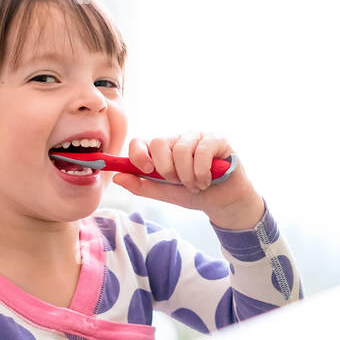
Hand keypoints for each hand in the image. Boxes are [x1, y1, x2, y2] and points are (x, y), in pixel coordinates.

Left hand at [111, 132, 264, 229]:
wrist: (223, 202)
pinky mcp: (216, 139)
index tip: (146, 169)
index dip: (138, 154)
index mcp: (162, 151)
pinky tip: (206, 181)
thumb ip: (142, 186)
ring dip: (187, 175)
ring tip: (196, 186)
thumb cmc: (194, 194)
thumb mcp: (164, 193)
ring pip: (181, 149)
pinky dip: (201, 172)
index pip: (141, 142)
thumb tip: (117, 177)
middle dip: (166, 169)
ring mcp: (197, 137)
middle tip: (178, 182)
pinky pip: (202, 150)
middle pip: (159, 142)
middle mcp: (178, 140)